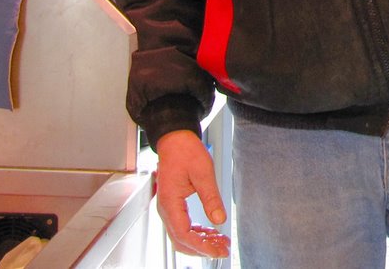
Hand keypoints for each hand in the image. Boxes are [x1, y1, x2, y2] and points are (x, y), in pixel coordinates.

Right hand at [155, 130, 230, 258]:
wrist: (174, 139)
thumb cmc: (184, 150)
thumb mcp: (203, 172)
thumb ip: (211, 197)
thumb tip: (219, 218)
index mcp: (170, 202)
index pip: (183, 234)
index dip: (201, 246)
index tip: (217, 249)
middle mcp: (165, 208)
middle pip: (180, 240)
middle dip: (202, 248)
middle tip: (222, 248)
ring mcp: (168, 207)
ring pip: (181, 235)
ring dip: (200, 242)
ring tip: (220, 241)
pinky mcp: (173, 205)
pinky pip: (183, 225)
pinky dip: (196, 233)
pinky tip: (210, 232)